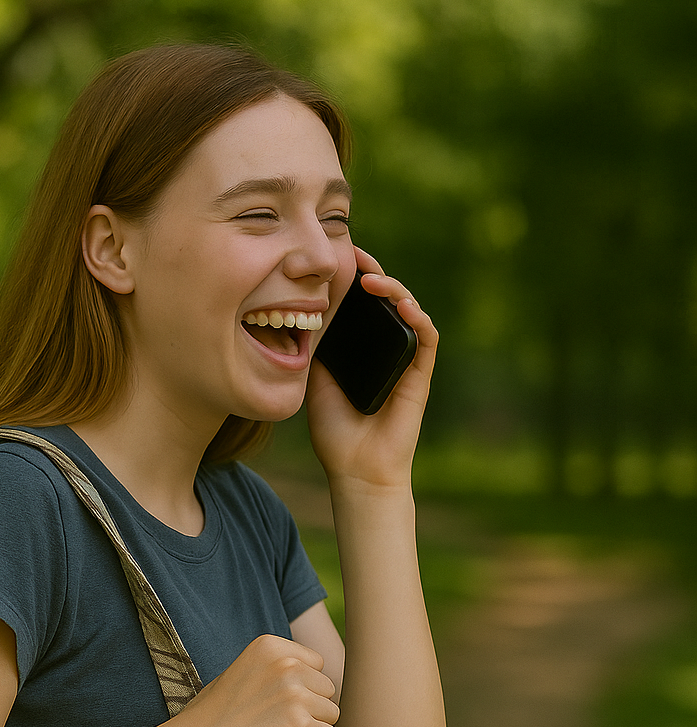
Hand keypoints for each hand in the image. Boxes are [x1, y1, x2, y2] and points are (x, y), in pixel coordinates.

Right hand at [169, 635, 339, 726]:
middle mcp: (285, 664)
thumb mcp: (242, 672)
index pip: (316, 665)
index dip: (300, 687)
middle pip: (327, 689)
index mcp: (270, 645)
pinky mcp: (299, 725)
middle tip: (272, 722)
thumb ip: (275, 668)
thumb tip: (313, 678)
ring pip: (331, 714)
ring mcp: (293, 694)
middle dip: (309, 708)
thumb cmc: (211, 716)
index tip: (271, 702)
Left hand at [305, 244, 437, 494]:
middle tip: (353, 255)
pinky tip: (401, 304)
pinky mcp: (420, 376)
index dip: (352, 278)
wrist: (356, 471)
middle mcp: (386, 349)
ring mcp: (405, 360)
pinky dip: (417, 317)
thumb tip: (300, 311)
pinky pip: (426, 338)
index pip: (361, 304)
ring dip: (393, 288)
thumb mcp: (314, 381)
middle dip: (372, 273)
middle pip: (386, 300)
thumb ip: (313, 348)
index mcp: (362, 349)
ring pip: (408, 310)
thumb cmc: (335, 433)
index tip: (335, 259)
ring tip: (372, 278)